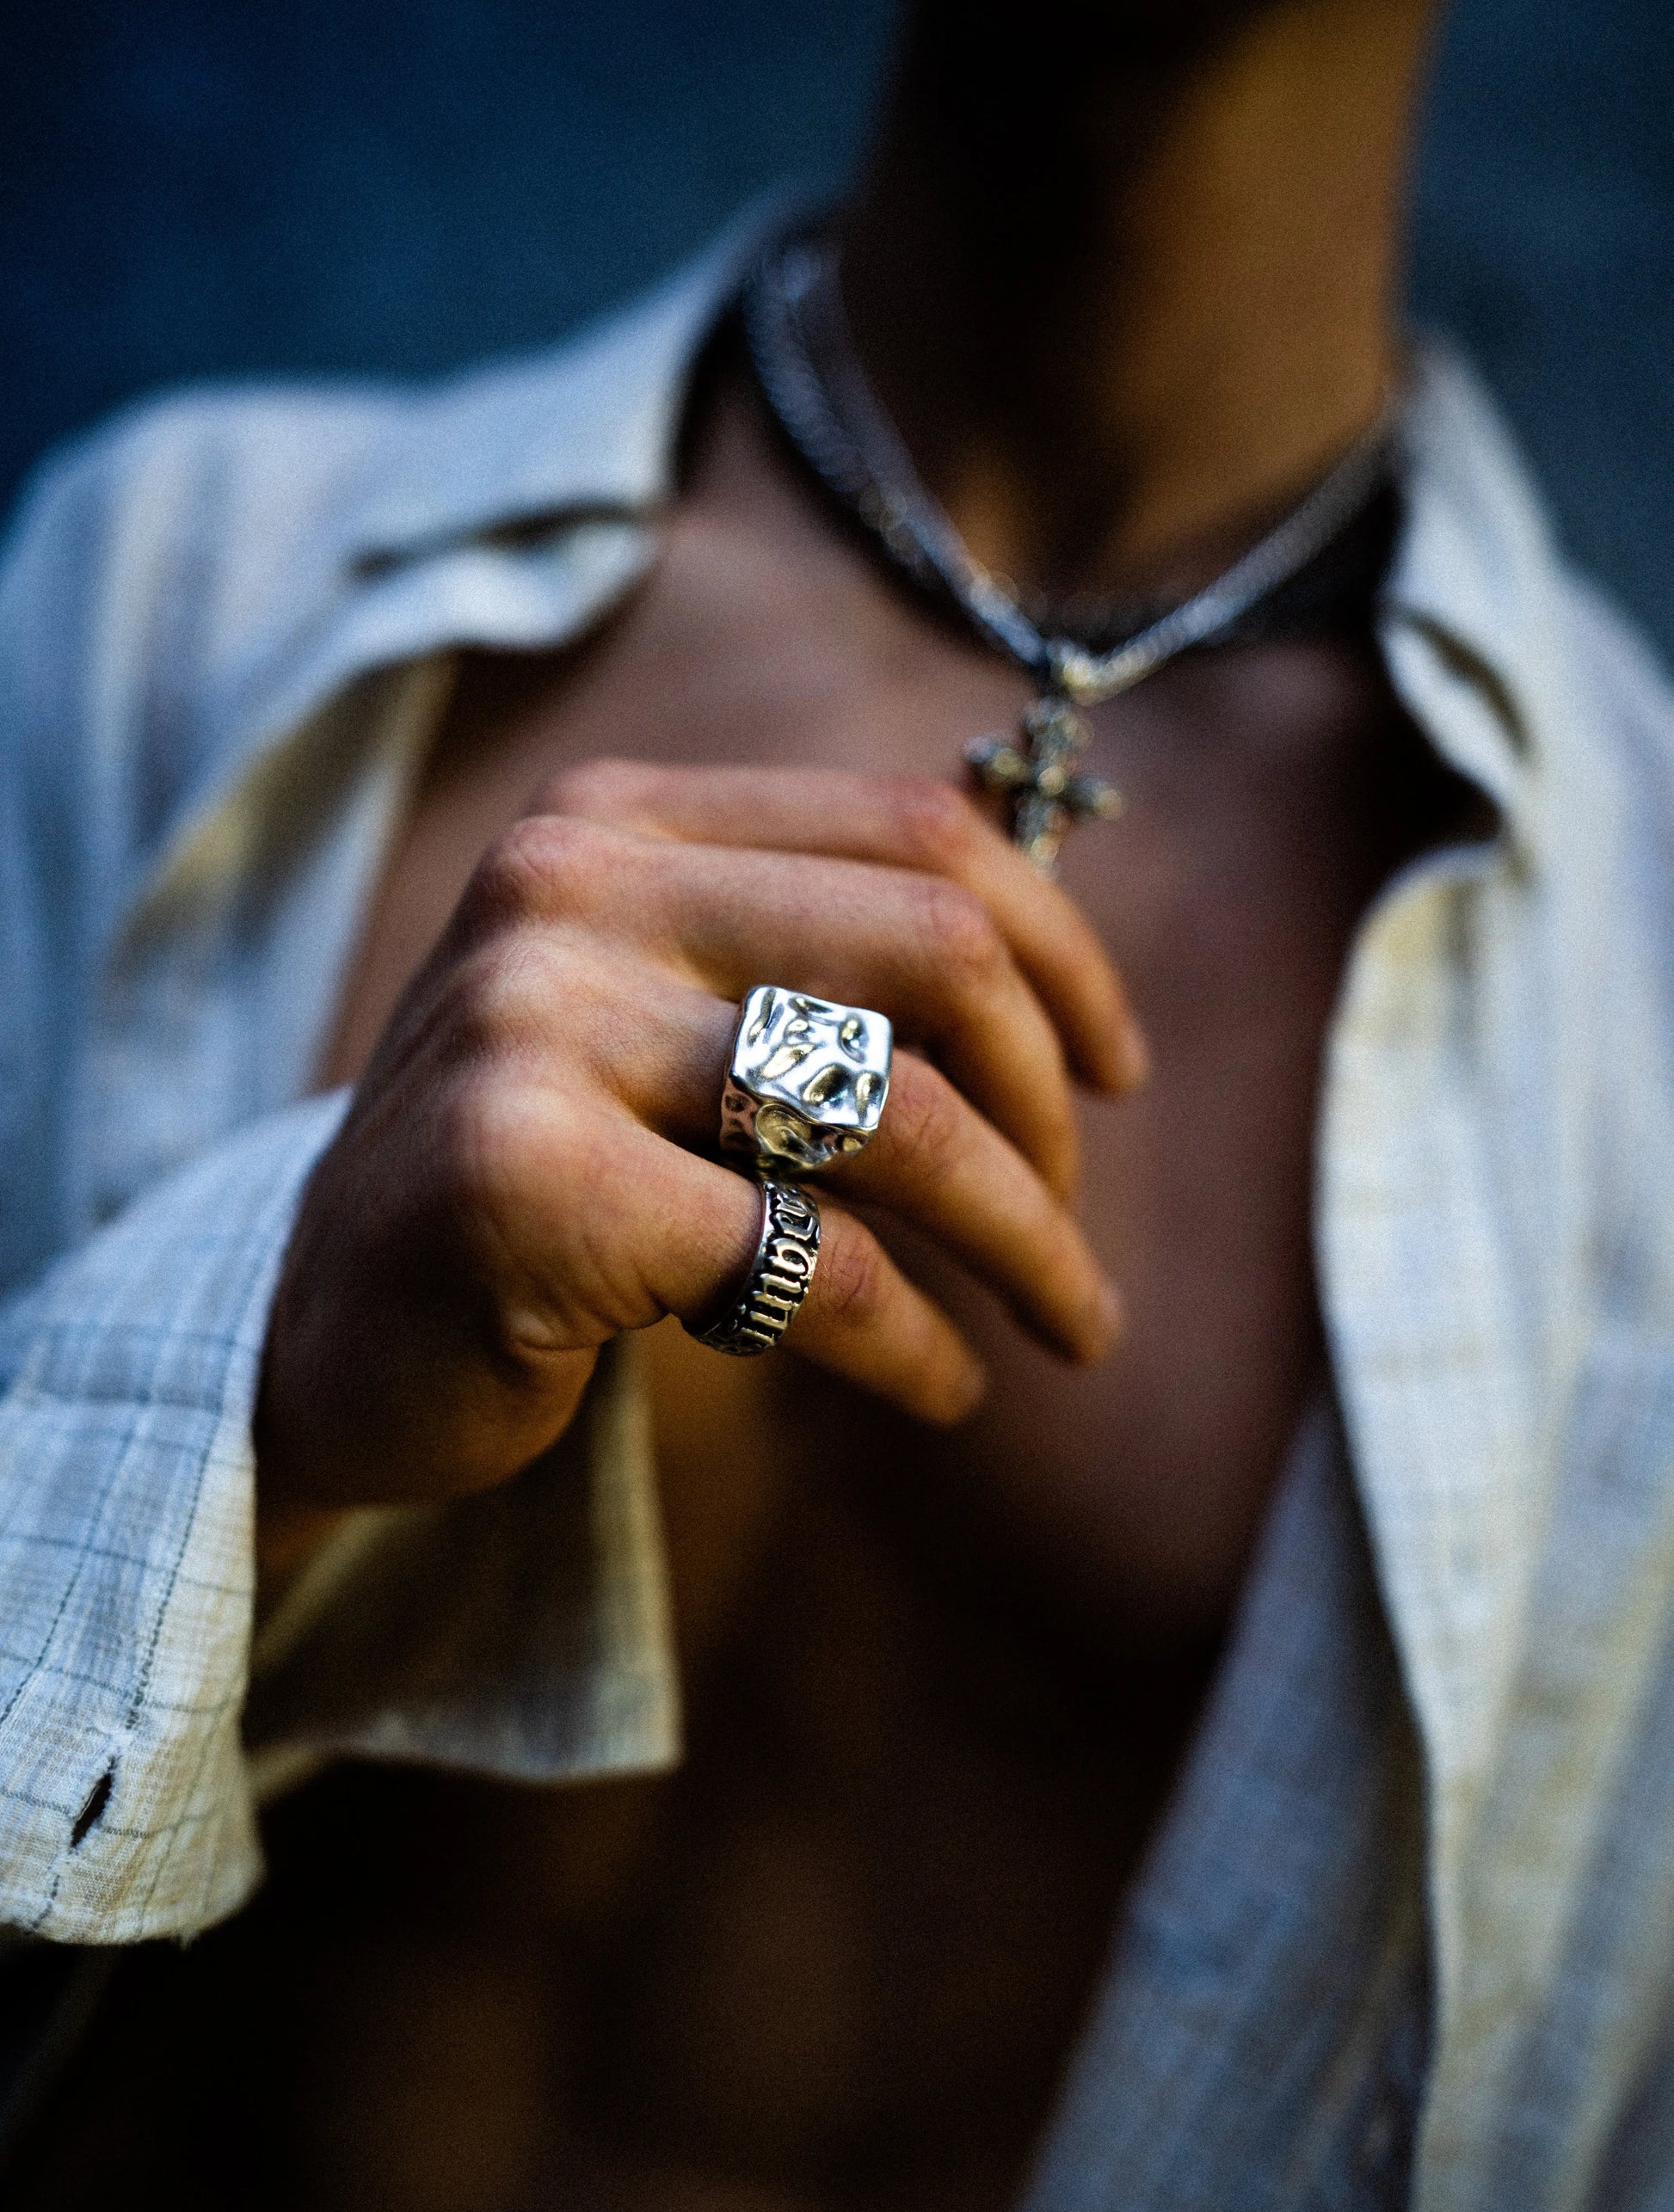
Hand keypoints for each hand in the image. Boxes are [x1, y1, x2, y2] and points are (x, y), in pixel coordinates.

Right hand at [255, 763, 1145, 1548]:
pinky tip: (947, 1389)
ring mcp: (535, 1026)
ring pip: (894, 1109)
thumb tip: (1053, 962)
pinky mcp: (529, 1184)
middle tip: (1075, 1221)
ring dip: (1027, 1237)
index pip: (914, 827)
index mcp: (617, 822)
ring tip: (1071, 1325)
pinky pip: (814, 1264)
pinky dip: (918, 1344)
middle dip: (1050, 1105)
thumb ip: (799, 955)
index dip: (1062, 947)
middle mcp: (568, 888)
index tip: (1122, 1067)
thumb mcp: (648, 1015)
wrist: (314, 1333)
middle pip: (934, 948)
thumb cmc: (532, 1178)